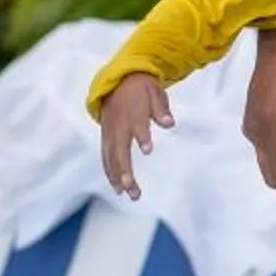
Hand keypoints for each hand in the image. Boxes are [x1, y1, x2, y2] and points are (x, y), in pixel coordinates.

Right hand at [97, 73, 171, 196]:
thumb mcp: (154, 92)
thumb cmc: (140, 89)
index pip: (138, 125)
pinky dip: (110, 172)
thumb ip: (161, 108)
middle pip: (120, 148)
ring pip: (111, 157)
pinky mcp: (105, 138)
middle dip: (123, 168)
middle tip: (130, 185)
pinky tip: (118, 189)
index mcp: (132, 112)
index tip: (148, 149)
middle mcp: (118, 125)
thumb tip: (169, 122)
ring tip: (128, 193)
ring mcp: (109, 133)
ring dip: (117, 176)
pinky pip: (106, 157)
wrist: (117, 82)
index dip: (142, 136)